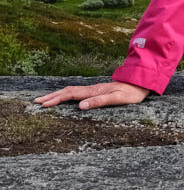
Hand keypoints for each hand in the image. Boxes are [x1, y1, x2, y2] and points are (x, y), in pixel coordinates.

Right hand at [34, 81, 149, 109]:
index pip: (71, 94)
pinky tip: (64, 98)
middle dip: (52, 96)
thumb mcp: (118, 98)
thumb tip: (80, 106)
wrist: (142, 83)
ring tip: (45, 99)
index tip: (43, 104)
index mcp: (94, 91)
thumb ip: (99, 101)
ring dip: (57, 95)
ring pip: (72, 91)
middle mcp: (92, 89)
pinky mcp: (97, 91)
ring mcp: (94, 89)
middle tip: (36, 101)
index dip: (56, 99)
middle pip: (68, 91)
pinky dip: (66, 94)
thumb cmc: (131, 92)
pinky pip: (78, 92)